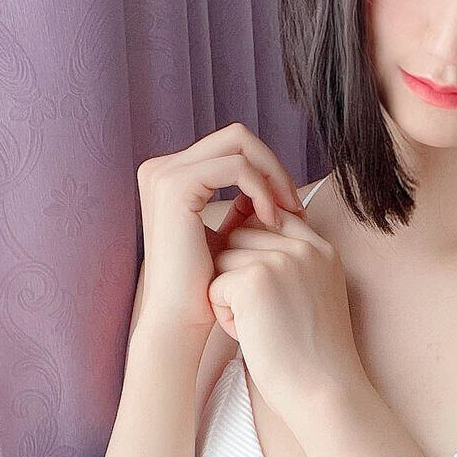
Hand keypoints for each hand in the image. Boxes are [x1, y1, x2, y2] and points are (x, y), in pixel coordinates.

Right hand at [134, 124, 303, 335]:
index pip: (233, 148)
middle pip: (237, 137)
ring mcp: (164, 173)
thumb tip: (271, 180)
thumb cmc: (208, 285)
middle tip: (295, 206)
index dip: (268, 170)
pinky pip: (236, 167)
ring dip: (272, 178)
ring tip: (288, 215)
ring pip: (239, 145)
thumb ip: (242, 202)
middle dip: (273, 168)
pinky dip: (262, 189)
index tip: (292, 207)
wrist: (183, 319)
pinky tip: (272, 220)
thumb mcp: (229, 234)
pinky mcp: (175, 185)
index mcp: (171, 175)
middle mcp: (161, 168)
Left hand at [208, 150, 364, 428]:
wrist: (325, 392)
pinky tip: (253, 336)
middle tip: (265, 316)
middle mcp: (305, 247)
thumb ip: (293, 265)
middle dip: (239, 273)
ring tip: (260, 327)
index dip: (256, 251)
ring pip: (223, 259)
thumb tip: (245, 239)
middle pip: (241, 236)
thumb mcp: (316, 296)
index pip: (272, 219)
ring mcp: (280, 261)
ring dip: (229, 295)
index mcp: (323, 249)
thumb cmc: (313, 356)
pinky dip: (225, 317)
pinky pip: (214, 286)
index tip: (266, 293)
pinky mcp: (253, 280)